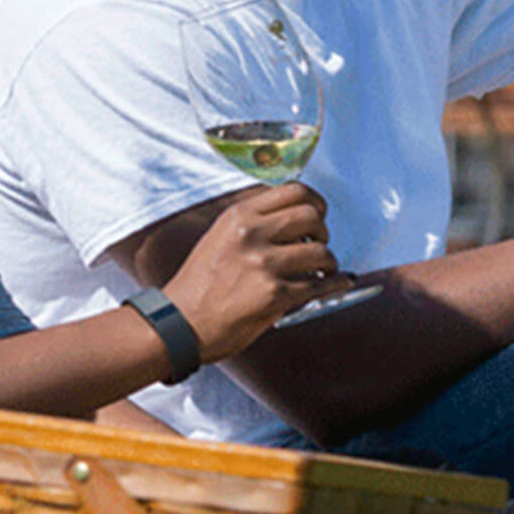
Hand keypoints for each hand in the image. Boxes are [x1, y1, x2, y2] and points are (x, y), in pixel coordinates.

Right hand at [163, 182, 343, 363]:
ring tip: (322, 270)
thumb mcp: (219, 238)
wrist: (179, 323)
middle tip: (319, 244)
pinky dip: (334, 286)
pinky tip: (334, 285)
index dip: (315, 202)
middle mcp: (251, 234)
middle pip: (311, 216)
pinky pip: (319, 285)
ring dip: (328, 263)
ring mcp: (263, 263)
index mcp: (238, 216)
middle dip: (323, 232)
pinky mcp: (273, 294)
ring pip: (321, 252)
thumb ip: (252, 224)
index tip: (318, 213)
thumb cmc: (198, 286)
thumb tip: (293, 221)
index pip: (294, 190)